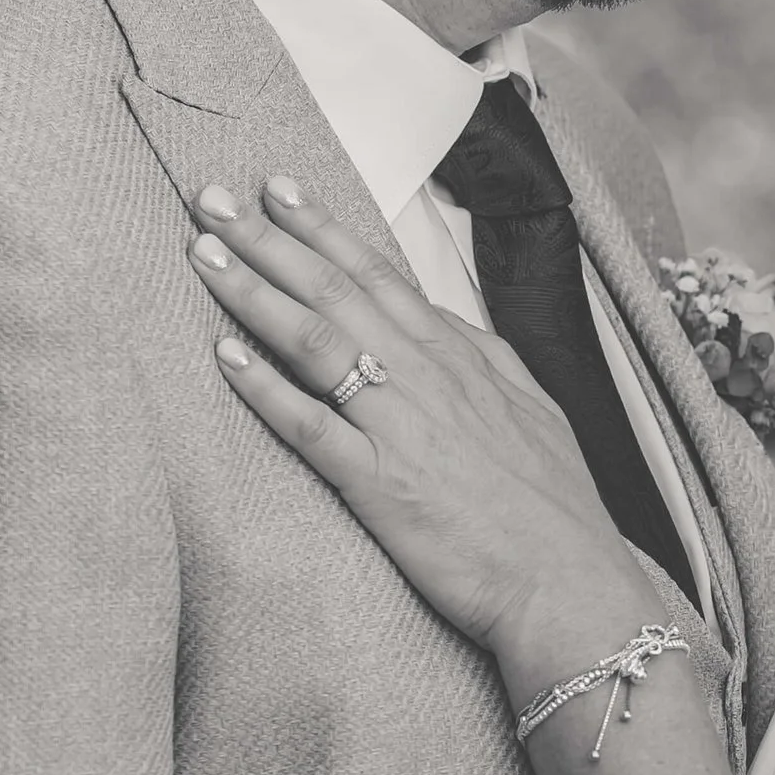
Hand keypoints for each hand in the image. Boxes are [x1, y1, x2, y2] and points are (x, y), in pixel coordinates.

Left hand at [187, 178, 643, 659]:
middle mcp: (428, 378)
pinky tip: (224, 356)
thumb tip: (451, 328)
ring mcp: (402, 427)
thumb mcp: (534, 413)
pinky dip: (264, 387)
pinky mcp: (381, 483)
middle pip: (336, 290)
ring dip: (255, 291)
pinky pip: (309, 426)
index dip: (324, 230)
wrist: (569, 582)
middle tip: (214, 200)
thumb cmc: (554, 513)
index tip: (279, 192)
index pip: (380, 277)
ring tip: (204, 254)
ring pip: (316, 339)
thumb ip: (486, 364)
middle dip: (269, 238)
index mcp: (461, 359)